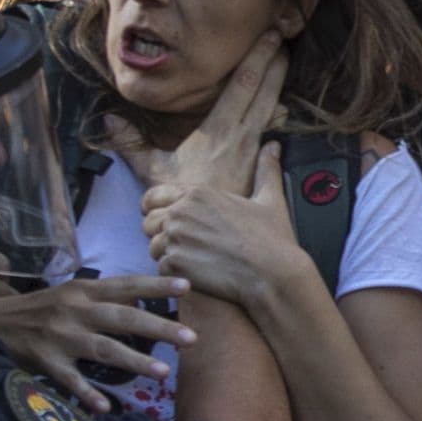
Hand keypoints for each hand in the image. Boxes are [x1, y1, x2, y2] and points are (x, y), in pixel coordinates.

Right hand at [0, 275, 195, 412]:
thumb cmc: (40, 309)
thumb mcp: (70, 295)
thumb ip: (103, 300)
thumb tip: (145, 303)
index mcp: (83, 290)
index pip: (125, 285)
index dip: (156, 285)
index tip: (187, 286)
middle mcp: (74, 310)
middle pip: (121, 317)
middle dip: (158, 327)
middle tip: (191, 338)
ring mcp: (59, 336)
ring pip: (102, 348)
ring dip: (134, 360)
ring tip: (162, 373)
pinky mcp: (45, 361)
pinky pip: (70, 380)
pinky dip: (88, 394)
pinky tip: (107, 407)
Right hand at [109, 30, 286, 194]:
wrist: (206, 232)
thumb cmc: (179, 200)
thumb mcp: (152, 171)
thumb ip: (132, 144)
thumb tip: (111, 120)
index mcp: (217, 129)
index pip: (243, 85)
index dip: (258, 58)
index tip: (270, 36)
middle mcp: (239, 136)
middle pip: (262, 90)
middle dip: (273, 61)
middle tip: (282, 36)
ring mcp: (251, 150)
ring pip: (270, 107)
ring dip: (278, 81)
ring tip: (284, 59)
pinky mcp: (256, 164)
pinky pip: (270, 130)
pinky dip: (277, 113)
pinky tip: (282, 107)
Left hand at [142, 142, 302, 309]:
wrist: (273, 274)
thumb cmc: (272, 239)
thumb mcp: (270, 199)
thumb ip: (266, 170)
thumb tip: (273, 145)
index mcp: (197, 193)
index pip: (153, 197)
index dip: (154, 209)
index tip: (163, 221)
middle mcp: (181, 212)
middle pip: (149, 223)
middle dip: (160, 234)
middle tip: (182, 246)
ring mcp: (175, 238)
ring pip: (153, 247)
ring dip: (167, 255)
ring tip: (191, 261)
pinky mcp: (175, 263)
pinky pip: (161, 269)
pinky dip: (174, 274)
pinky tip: (195, 275)